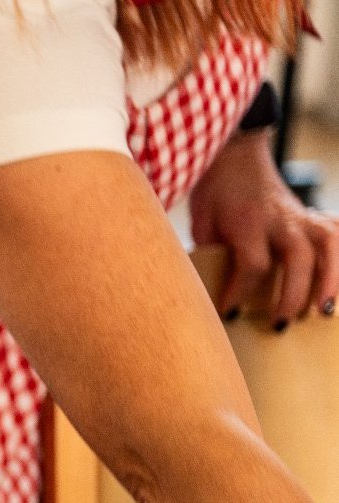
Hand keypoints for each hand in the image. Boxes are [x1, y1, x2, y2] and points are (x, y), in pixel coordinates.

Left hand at [189, 128, 338, 325]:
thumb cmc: (214, 192)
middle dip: (295, 292)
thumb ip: (208, 251)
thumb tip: (205, 290)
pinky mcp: (312, 215)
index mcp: (247, 220)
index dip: (241, 291)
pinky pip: (336, 232)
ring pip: (328, 243)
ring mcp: (300, 215)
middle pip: (298, 255)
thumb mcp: (201, 221)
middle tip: (281, 324)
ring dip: (332, 278)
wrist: (234, 155)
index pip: (251, 261)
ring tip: (325, 312)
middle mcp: (280, 218)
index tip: (229, 314)